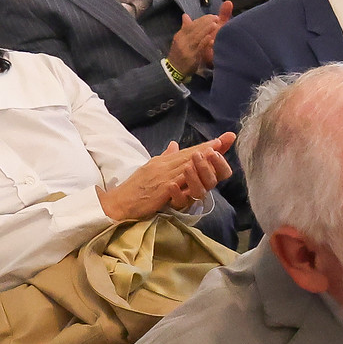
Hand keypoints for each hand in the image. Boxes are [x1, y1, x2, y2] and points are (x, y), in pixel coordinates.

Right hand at [98, 133, 235, 220]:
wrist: (118, 203)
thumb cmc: (136, 188)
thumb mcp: (151, 169)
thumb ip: (165, 158)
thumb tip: (174, 145)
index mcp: (162, 162)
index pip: (187, 152)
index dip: (204, 146)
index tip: (221, 140)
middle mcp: (162, 166)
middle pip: (188, 155)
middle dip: (207, 148)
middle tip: (224, 140)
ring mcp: (161, 176)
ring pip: (184, 165)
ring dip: (200, 157)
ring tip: (216, 150)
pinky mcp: (159, 189)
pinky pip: (175, 181)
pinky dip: (187, 175)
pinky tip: (198, 171)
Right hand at [167, 1, 230, 75]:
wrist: (174, 70)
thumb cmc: (180, 54)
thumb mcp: (180, 40)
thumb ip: (185, 28)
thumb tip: (185, 15)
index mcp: (180, 35)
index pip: (190, 24)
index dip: (201, 19)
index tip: (211, 16)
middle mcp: (182, 40)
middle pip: (194, 29)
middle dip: (205, 22)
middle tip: (216, 17)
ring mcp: (186, 48)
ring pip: (197, 36)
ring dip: (206, 30)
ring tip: (215, 24)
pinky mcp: (191, 56)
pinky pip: (198, 48)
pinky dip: (205, 42)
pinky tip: (211, 38)